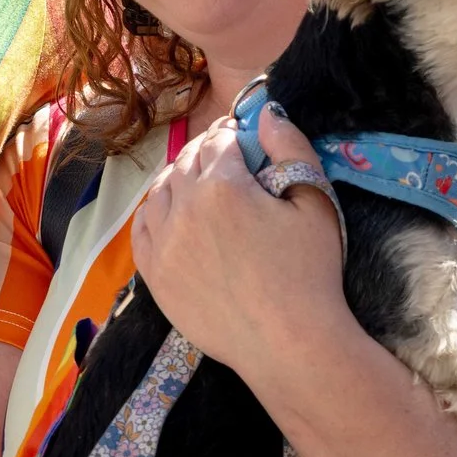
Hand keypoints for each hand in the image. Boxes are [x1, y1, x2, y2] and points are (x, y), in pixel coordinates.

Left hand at [132, 103, 352, 379]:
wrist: (288, 344)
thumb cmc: (309, 273)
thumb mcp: (314, 203)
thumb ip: (291, 149)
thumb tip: (267, 112)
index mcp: (223, 185)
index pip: (218, 141)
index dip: (230, 132)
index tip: (240, 135)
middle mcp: (184, 208)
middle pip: (186, 162)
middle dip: (204, 151)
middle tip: (221, 155)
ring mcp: (163, 243)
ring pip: (160, 191)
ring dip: (178, 178)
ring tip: (197, 181)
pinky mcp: (155, 275)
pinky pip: (142, 228)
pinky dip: (154, 212)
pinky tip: (169, 212)